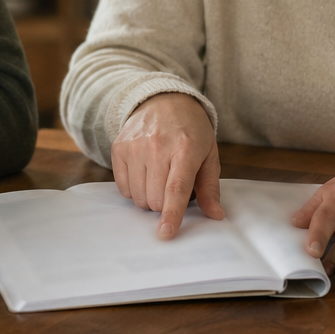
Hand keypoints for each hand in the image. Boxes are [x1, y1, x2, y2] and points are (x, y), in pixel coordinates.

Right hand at [110, 92, 223, 239]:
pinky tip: (144, 173)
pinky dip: (135, 189)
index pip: (176, 188)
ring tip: (158, 178)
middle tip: (172, 187)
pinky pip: (123, 188)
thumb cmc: (190, 131)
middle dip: (164, 204)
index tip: (166, 233)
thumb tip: (216, 215)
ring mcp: (135, 146)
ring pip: (138, 196)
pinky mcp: (119, 147)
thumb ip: (210, 187)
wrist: (163, 100)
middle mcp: (157, 146)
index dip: (171, 213)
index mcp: (185, 149)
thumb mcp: (208, 154)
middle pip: (154, 198)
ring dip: (149, 197)